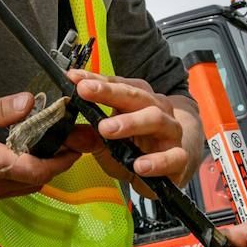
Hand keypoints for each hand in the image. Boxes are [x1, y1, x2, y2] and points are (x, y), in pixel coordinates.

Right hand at [0, 92, 79, 202]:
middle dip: (54, 164)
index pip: (37, 169)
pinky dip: (20, 175)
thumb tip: (28, 102)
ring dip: (38, 171)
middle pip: (36, 182)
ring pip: (23, 188)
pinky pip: (8, 189)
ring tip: (45, 148)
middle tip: (64, 143)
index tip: (74, 146)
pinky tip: (19, 156)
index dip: (61, 160)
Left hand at [64, 70, 197, 196]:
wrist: (172, 169)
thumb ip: (89, 137)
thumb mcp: (107, 144)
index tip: (74, 77)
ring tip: (107, 129)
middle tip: (86, 91)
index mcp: (138, 101)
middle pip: (135, 95)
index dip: (96, 80)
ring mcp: (170, 132)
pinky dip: (157, 161)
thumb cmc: (137, 150)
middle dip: (109, 92)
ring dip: (131, 122)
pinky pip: (172, 156)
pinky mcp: (179, 157)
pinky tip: (140, 166)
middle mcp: (157, 110)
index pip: (117, 85)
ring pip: (156, 119)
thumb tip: (67, 133)